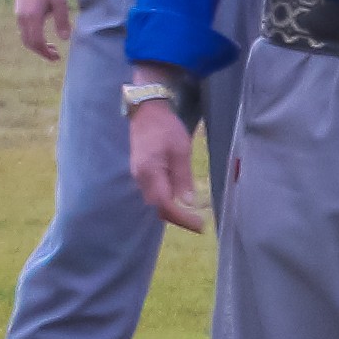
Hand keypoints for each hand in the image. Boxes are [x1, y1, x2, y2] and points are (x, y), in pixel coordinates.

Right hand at [12, 0, 71, 63]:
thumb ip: (62, 20)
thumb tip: (65, 38)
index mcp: (31, 16)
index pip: (36, 42)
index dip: (46, 52)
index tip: (57, 57)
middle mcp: (21, 17)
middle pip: (28, 42)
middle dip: (41, 51)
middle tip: (56, 55)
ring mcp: (18, 13)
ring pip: (25, 36)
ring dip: (36, 44)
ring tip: (51, 46)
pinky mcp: (19, 8)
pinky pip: (24, 28)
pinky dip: (33, 35)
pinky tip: (44, 33)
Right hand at [130, 96, 207, 232]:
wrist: (146, 112)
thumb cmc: (166, 128)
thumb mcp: (181, 150)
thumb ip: (183, 177)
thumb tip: (188, 202)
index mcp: (150, 173)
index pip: (165, 205)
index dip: (182, 218)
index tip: (200, 225)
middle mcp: (141, 178)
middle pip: (158, 207)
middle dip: (178, 218)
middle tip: (198, 223)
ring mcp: (139, 176)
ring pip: (155, 201)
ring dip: (172, 210)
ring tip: (192, 216)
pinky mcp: (142, 172)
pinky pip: (154, 192)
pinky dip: (167, 200)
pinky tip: (180, 200)